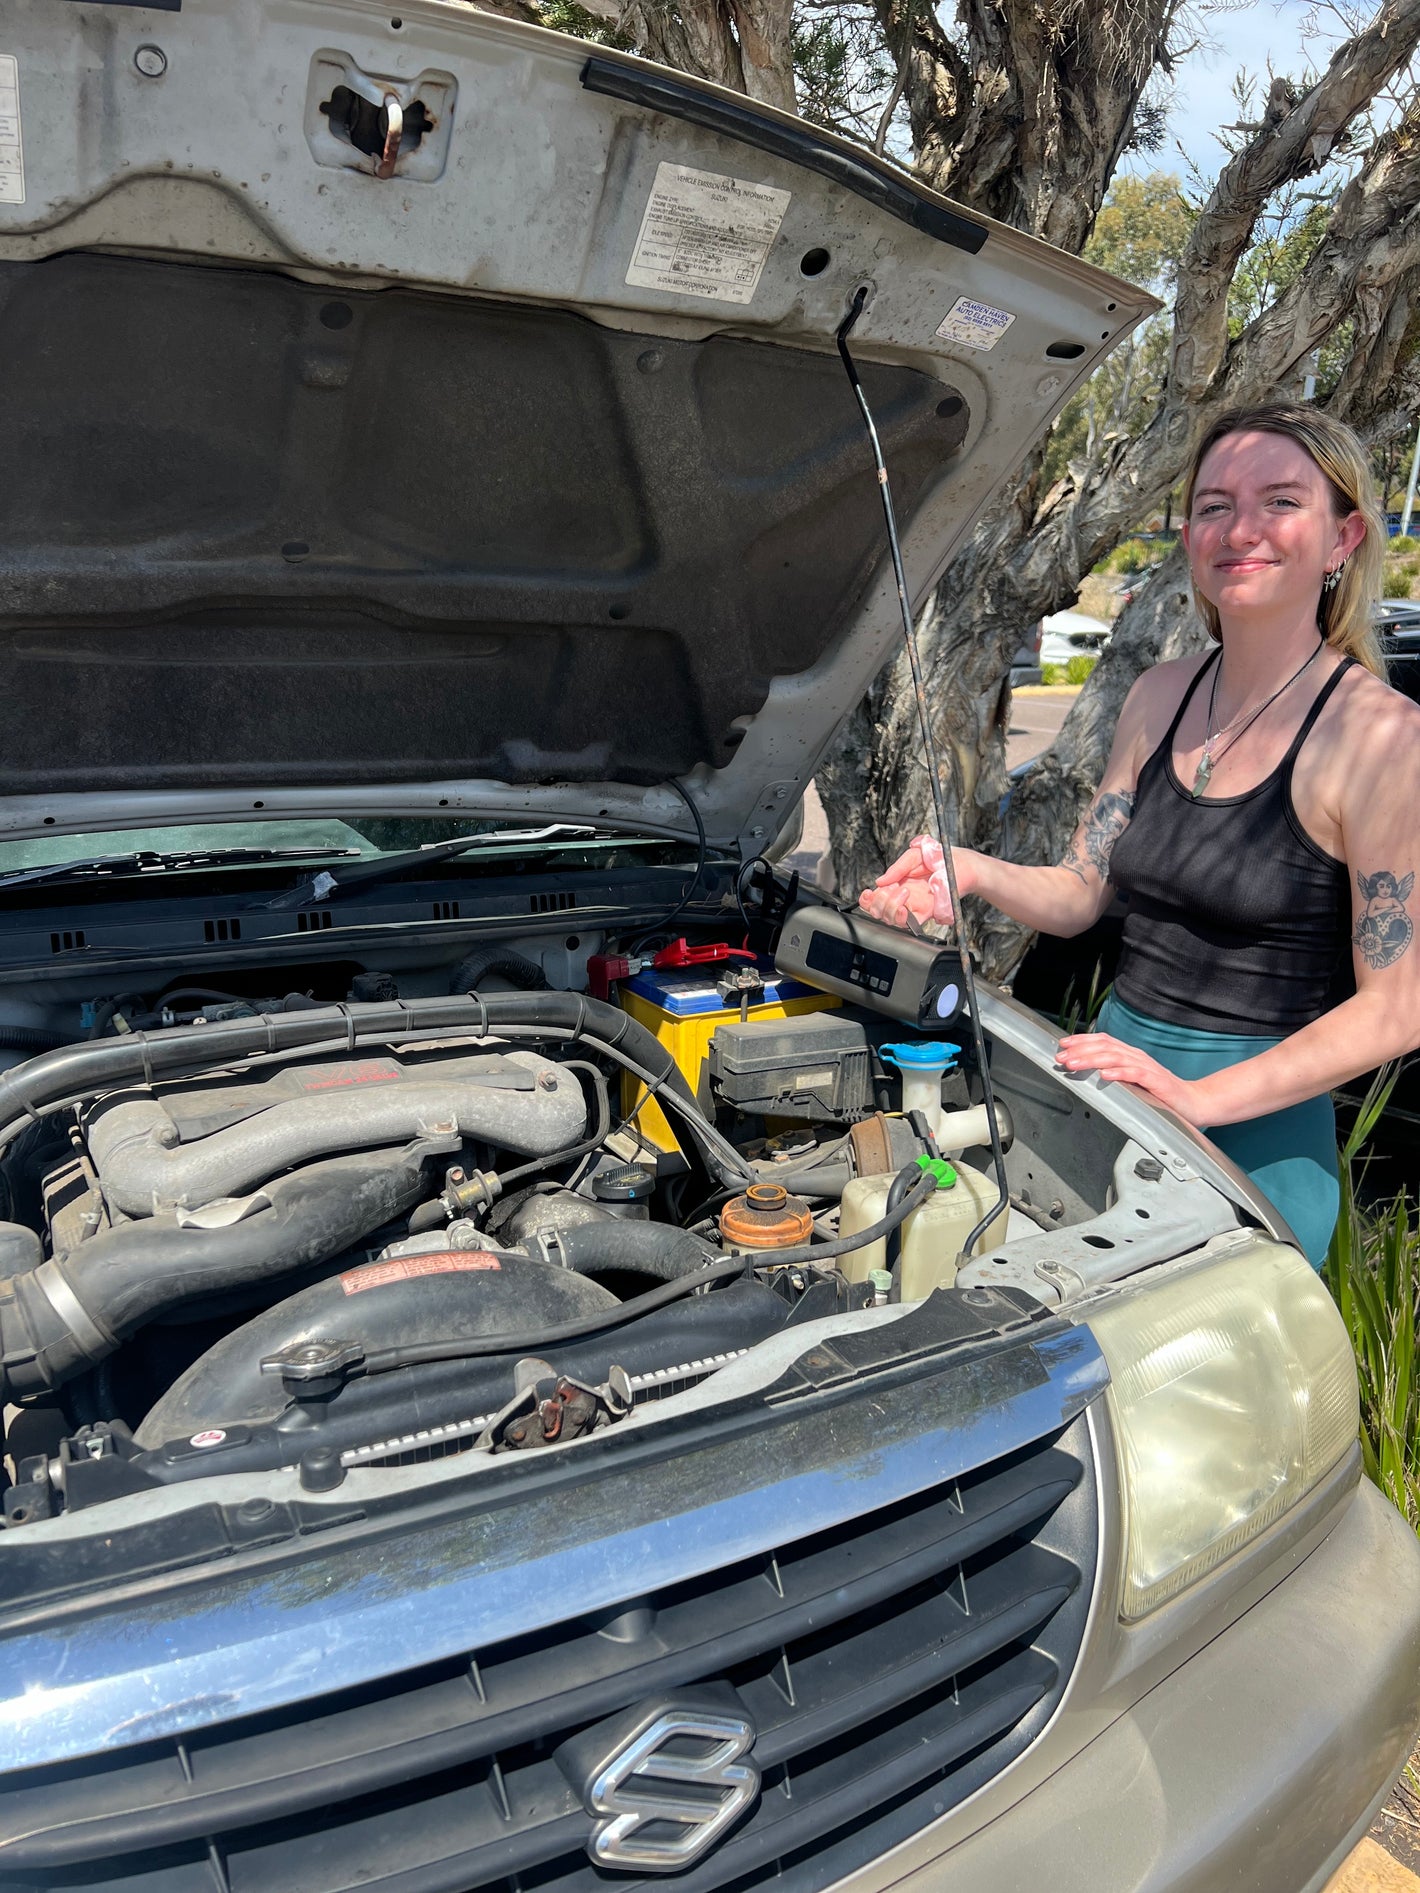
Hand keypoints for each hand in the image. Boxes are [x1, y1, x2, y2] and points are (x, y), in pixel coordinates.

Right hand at [859, 836, 957, 928]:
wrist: (964, 865)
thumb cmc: (941, 858)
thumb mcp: (914, 856)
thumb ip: (897, 868)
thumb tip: (879, 882)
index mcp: (897, 884)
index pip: (876, 898)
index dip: (867, 900)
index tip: (867, 893)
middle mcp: (904, 898)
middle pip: (880, 912)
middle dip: (879, 903)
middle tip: (890, 889)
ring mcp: (914, 906)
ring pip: (892, 920)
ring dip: (891, 908)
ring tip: (904, 891)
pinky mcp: (927, 912)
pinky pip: (910, 923)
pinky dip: (902, 918)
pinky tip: (904, 907)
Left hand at [1055, 1031, 1209, 1125]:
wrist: (1192, 1102)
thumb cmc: (1161, 1092)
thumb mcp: (1133, 1080)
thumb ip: (1115, 1072)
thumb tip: (1088, 1071)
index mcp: (1130, 1055)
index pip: (1103, 1041)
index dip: (1082, 1040)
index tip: (1062, 1044)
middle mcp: (1137, 1057)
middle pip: (1105, 1047)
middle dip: (1080, 1050)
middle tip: (1060, 1056)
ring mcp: (1147, 1067)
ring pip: (1115, 1057)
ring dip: (1091, 1059)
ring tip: (1074, 1064)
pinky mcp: (1157, 1081)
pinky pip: (1135, 1074)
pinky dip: (1119, 1073)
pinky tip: (1105, 1075)